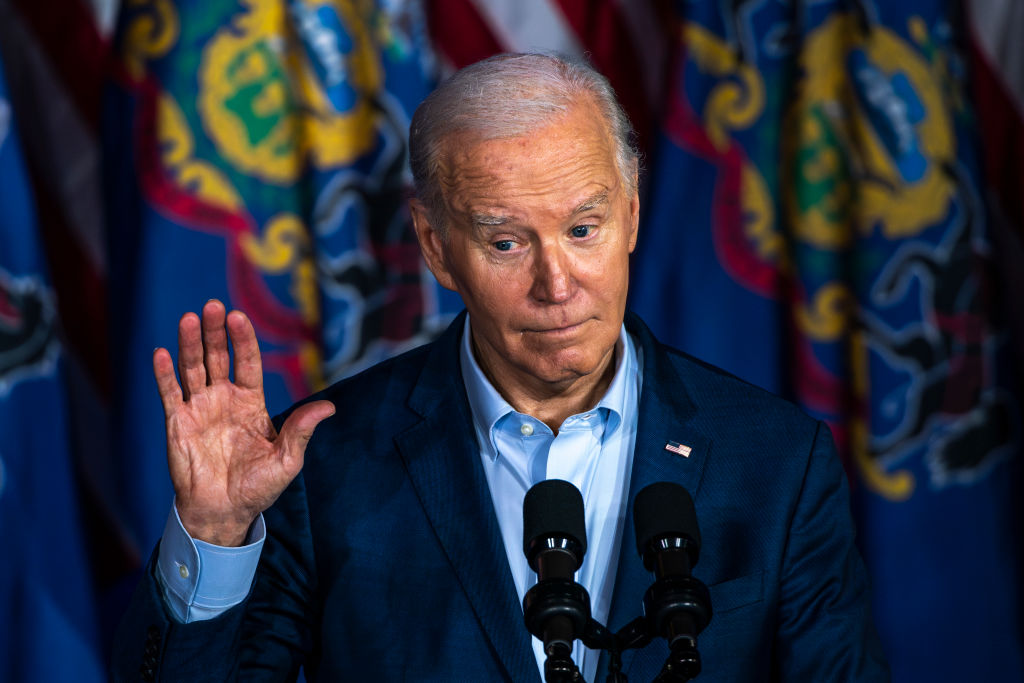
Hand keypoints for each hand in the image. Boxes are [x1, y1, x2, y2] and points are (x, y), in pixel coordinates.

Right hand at [153, 300, 334, 545]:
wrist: (223, 512)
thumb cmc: (258, 487)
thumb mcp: (287, 460)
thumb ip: (301, 430)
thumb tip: (330, 407)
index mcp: (251, 402)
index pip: (248, 362)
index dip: (244, 340)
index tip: (239, 317)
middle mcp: (224, 398)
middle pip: (218, 357)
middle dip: (216, 332)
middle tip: (212, 306)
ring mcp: (199, 408)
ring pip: (193, 368)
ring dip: (190, 343)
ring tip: (188, 318)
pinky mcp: (176, 422)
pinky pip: (169, 393)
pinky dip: (164, 373)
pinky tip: (162, 352)